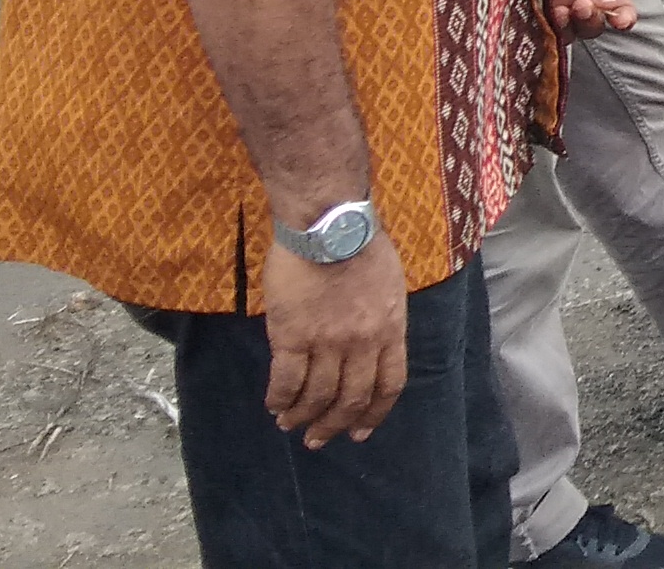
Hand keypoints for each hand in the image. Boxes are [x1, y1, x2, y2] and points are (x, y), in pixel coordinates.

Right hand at [259, 233, 407, 447]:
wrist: (328, 224)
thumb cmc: (360, 244)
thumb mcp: (389, 285)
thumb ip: (382, 319)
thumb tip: (372, 342)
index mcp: (390, 330)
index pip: (389, 386)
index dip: (373, 415)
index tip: (360, 432)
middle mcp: (363, 344)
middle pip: (352, 399)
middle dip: (334, 425)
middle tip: (318, 439)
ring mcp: (328, 342)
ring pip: (317, 396)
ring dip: (302, 417)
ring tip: (289, 425)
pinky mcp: (293, 336)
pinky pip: (286, 380)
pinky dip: (279, 398)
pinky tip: (273, 405)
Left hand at [544, 0, 633, 36]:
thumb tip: (609, 5)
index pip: (617, 2)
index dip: (623, 15)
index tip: (622, 21)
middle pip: (594, 22)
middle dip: (593, 20)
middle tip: (584, 6)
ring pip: (569, 29)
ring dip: (570, 26)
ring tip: (562, 10)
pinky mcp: (525, 3)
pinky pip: (540, 25)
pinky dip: (546, 27)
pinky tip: (545, 15)